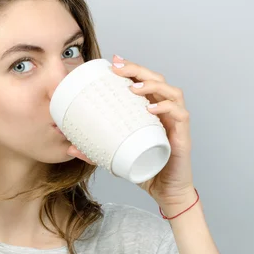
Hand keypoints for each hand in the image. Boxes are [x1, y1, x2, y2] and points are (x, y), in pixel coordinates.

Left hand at [67, 55, 195, 208]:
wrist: (166, 192)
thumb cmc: (146, 169)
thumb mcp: (116, 157)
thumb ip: (95, 151)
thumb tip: (70, 147)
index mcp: (151, 110)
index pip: (144, 81)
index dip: (131, 68)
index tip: (112, 61)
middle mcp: (165, 111)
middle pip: (157, 79)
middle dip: (137, 69)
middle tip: (118, 68)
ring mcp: (175, 121)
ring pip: (171, 91)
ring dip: (152, 85)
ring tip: (133, 88)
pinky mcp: (183, 135)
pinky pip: (180, 114)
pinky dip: (166, 107)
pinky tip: (151, 108)